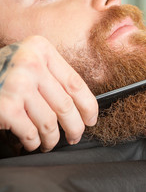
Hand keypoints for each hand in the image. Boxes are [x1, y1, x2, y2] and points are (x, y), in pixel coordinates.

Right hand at [0, 36, 97, 151]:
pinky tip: (31, 142)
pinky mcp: (5, 106)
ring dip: (52, 139)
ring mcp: (16, 84)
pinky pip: (30, 132)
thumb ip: (52, 76)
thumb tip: (82, 108)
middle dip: (74, 127)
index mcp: (41, 49)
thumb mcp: (29, 63)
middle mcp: (30, 63)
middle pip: (66, 105)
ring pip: (50, 122)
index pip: (75, 83)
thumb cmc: (2, 74)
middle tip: (75, 137)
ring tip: (50, 142)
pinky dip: (33, 142)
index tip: (91, 120)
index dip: (88, 106)